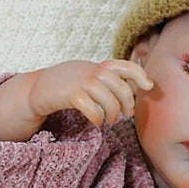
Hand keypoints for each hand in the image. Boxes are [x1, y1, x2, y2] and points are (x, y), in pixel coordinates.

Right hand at [28, 59, 152, 126]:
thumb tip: (136, 88)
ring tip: (110, 121)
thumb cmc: (70, 84)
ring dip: (113, 113)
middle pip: (121, 87)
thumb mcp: (92, 76)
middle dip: (128, 104)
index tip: (148, 87)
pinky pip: (90, 107)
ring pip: (108, 99)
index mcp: (101, 67)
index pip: (126, 66)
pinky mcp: (70, 94)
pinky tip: (96, 121)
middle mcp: (93, 71)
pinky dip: (96, 117)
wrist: (40, 88)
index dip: (141, 75)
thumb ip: (111, 79)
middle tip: (125, 115)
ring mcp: (82, 82)